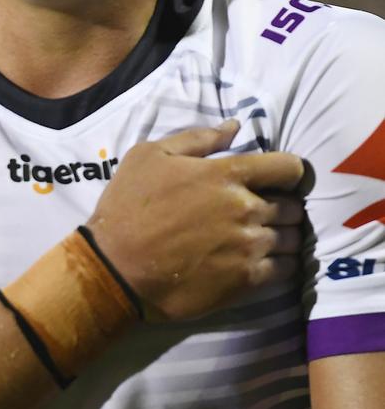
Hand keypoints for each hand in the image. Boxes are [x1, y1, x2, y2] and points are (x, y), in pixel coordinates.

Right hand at [86, 121, 306, 320]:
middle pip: (293, 206)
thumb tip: (234, 127)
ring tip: (265, 238)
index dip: (290, 172)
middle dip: (284, 206)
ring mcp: (248, 246)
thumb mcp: (150, 155)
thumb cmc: (128, 206)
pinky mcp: (246, 281)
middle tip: (264, 212)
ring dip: (284, 236)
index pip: (288, 167)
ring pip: (293, 239)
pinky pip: (286, 270)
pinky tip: (264, 262)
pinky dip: (282, 264)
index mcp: (226, 174)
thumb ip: (197, 138)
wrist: (115, 267)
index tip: (281, 180)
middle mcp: (245, 208)